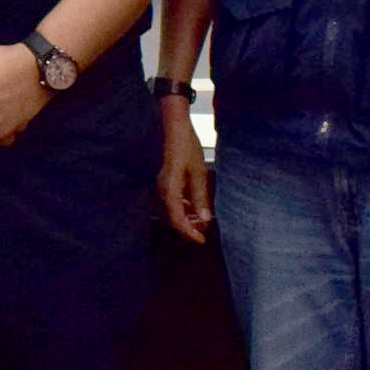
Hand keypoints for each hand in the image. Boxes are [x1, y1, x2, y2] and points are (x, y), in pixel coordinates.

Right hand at [157, 97, 211, 242]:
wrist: (175, 128)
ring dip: (187, 218)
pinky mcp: (166, 182)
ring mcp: (163, 186)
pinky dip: (185, 208)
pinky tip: (197, 207)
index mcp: (170, 189)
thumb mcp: (199, 173)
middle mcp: (163, 190)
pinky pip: (174, 201)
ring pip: (173, 210)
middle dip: (189, 227)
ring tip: (204, 221)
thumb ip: (201, 197)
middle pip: (173, 217)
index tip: (201, 240)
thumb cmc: (187, 147)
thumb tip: (205, 219)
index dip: (188, 232)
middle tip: (205, 232)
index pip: (177, 218)